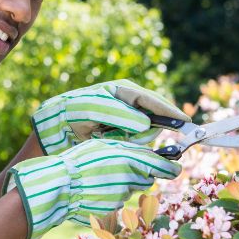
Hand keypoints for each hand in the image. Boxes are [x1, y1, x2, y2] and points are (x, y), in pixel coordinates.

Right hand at [3, 139, 180, 238]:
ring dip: (125, 184)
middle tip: (124, 168)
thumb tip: (151, 155)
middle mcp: (130, 177)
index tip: (176, 166)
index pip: (163, 166)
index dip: (171, 166)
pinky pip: (119, 201)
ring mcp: (122, 196)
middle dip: (141, 174)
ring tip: (102, 177)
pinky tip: (96, 190)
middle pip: (147, 178)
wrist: (59, 186)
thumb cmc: (79, 160)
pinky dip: (112, 195)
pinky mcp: (113, 210)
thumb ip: (129, 150)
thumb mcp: (104, 146)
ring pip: (132, 189)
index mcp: (129, 158)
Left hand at [31, 79, 189, 154]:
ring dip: (130, 140)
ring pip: (143, 135)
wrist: (53, 129)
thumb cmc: (71, 112)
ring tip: (104, 136)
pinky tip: (106, 143)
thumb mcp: (93, 109)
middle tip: (122, 135)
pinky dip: (125, 147)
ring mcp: (125, 123)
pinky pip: (133, 145)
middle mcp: (128, 106)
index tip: (185, 122)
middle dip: (145, 130)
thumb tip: (147, 124)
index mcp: (123, 91)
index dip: (169, 111)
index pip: (151, 100)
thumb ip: (120, 114)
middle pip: (152, 120)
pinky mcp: (121, 138)